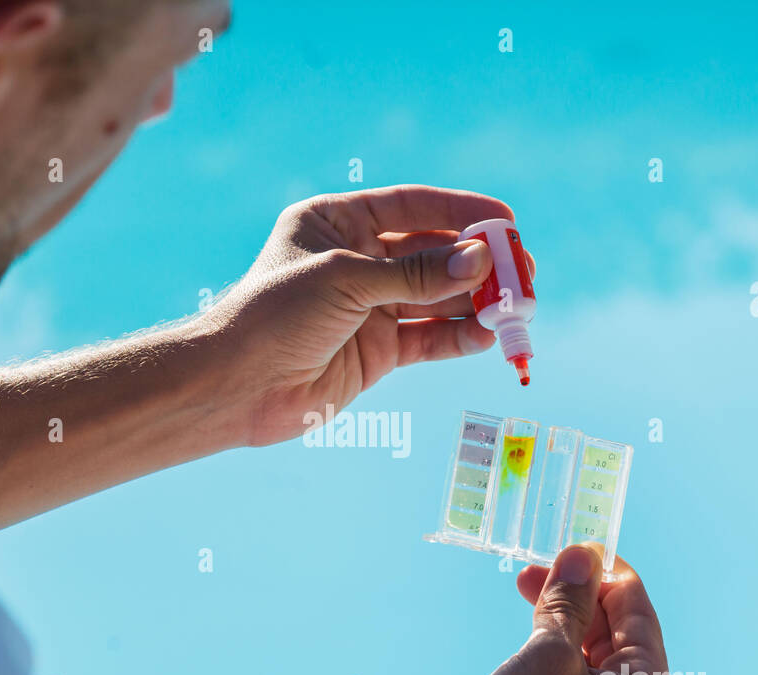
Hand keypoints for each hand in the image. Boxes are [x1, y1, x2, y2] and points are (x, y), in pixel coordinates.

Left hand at [206, 185, 535, 446]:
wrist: (235, 386)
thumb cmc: (273, 316)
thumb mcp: (345, 280)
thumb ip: (415, 273)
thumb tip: (479, 259)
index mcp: (338, 221)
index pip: (412, 206)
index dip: (462, 211)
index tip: (507, 220)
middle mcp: (357, 259)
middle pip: (432, 252)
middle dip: (478, 262)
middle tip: (522, 271)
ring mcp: (369, 307)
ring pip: (436, 298)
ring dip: (476, 302)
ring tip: (517, 307)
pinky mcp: (377, 351)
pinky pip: (428, 339)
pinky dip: (459, 338)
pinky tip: (488, 338)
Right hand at [385, 545, 677, 674]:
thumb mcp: (546, 654)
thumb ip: (569, 602)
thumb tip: (583, 557)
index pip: (638, 611)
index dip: (604, 571)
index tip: (572, 545)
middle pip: (619, 636)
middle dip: (578, 598)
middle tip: (535, 573)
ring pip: (595, 662)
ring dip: (564, 626)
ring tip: (527, 597)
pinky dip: (557, 661)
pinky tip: (529, 645)